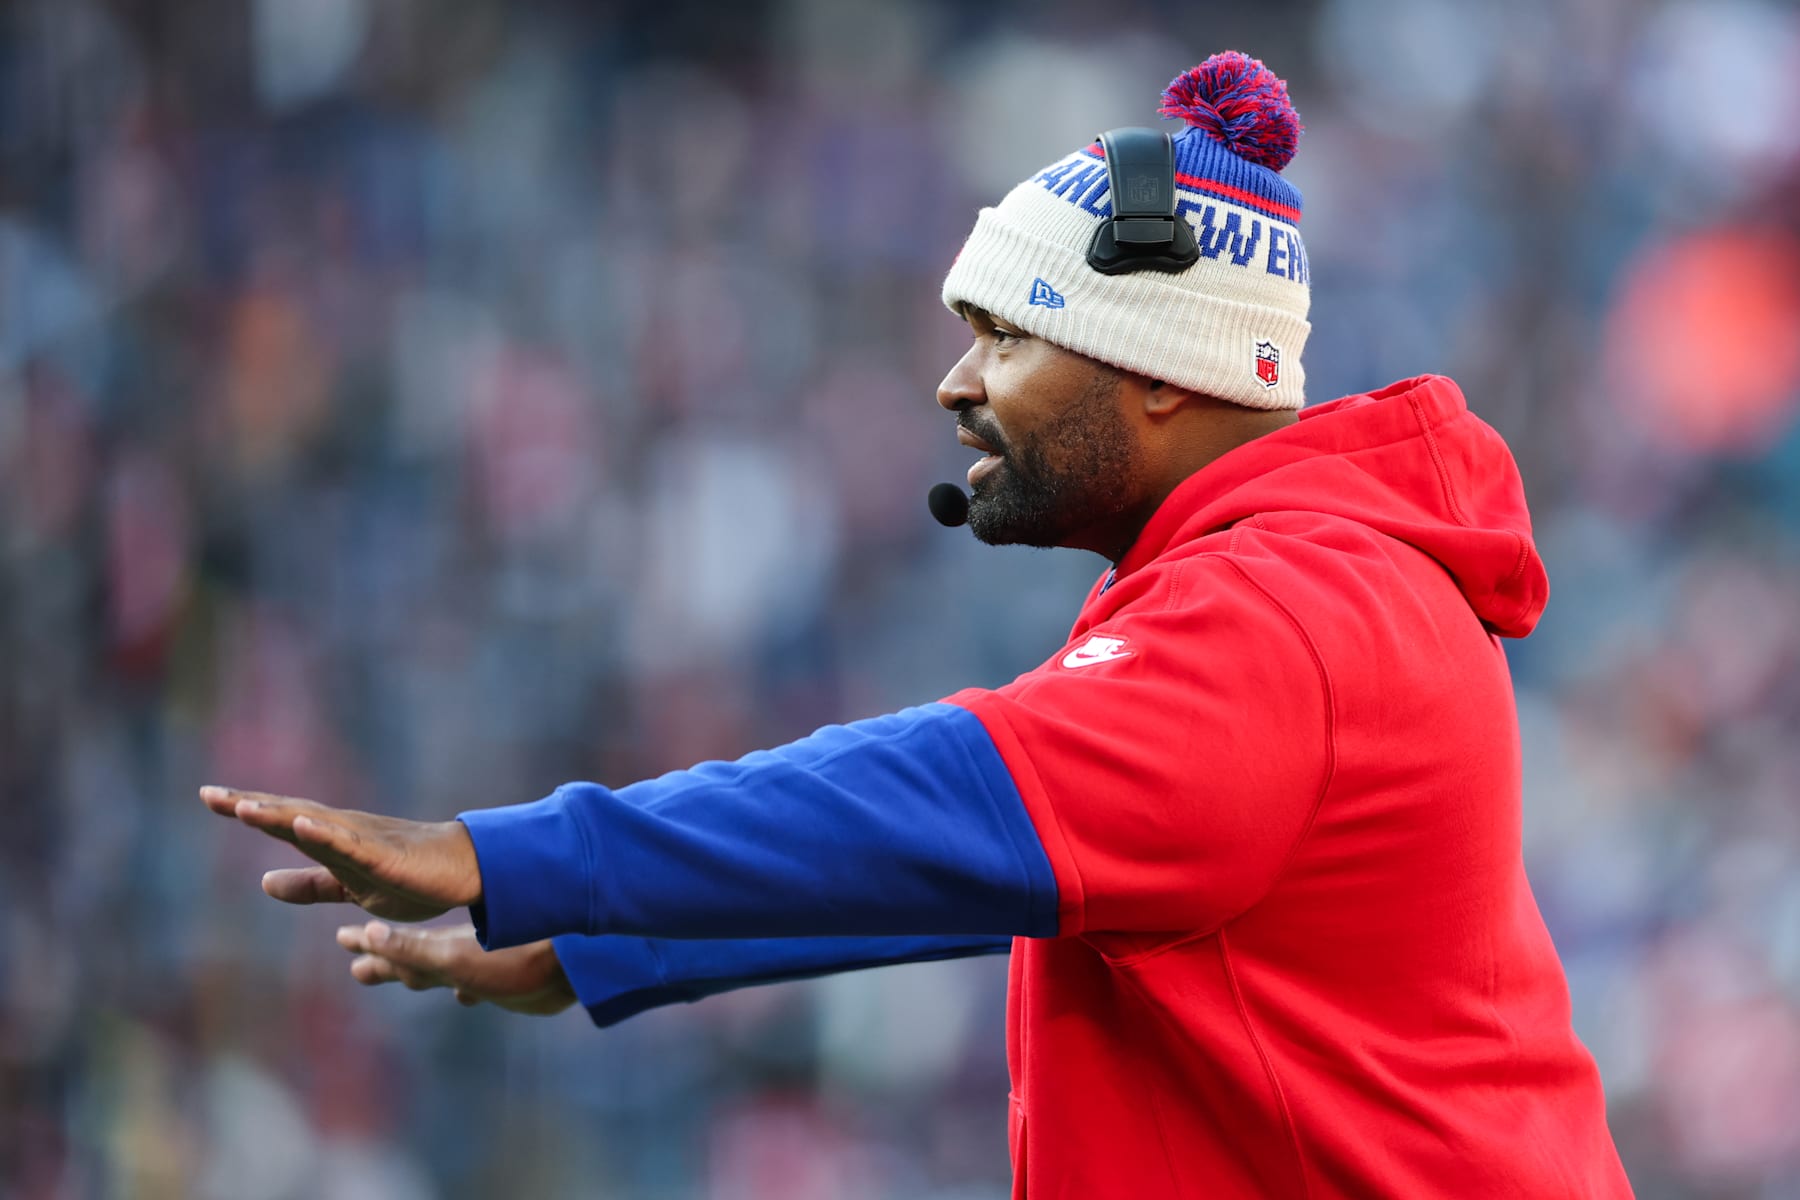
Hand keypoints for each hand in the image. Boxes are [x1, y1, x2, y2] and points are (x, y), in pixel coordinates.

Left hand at [200, 785, 481, 921]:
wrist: (464, 872)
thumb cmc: (411, 874)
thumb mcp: (349, 886)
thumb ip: (308, 885)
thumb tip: (262, 883)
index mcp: (332, 841)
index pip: (282, 822)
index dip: (247, 809)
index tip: (209, 795)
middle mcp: (343, 833)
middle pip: (289, 816)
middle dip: (250, 805)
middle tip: (208, 794)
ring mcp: (364, 843)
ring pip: (315, 826)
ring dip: (280, 816)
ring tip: (243, 808)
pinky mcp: (386, 858)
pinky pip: (352, 846)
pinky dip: (327, 835)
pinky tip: (304, 827)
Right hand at [336, 921, 575, 1015]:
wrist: (571, 964)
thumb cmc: (514, 960)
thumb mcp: (452, 957)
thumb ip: (410, 949)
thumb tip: (366, 930)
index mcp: (438, 948)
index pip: (393, 945)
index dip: (368, 945)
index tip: (341, 937)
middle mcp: (456, 954)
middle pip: (411, 960)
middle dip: (384, 962)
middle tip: (356, 966)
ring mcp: (481, 967)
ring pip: (441, 972)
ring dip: (420, 975)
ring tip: (405, 979)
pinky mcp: (504, 984)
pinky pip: (475, 986)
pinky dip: (464, 991)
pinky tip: (465, 997)